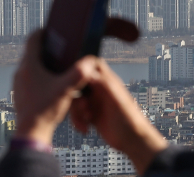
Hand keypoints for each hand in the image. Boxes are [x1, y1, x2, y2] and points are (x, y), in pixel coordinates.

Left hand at [13, 29, 96, 144]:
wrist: (31, 131)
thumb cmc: (47, 110)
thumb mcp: (66, 90)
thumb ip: (79, 74)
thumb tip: (90, 62)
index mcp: (29, 65)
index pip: (33, 38)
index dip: (43, 31)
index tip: (53, 30)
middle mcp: (20, 71)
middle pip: (31, 51)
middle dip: (46, 47)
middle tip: (60, 46)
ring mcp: (18, 82)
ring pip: (29, 64)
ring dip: (42, 61)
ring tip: (58, 63)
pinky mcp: (19, 92)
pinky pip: (28, 76)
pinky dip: (39, 74)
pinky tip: (51, 83)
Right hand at [70, 58, 167, 174]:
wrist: (133, 142)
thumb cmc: (131, 120)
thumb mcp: (117, 100)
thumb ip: (104, 84)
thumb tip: (87, 71)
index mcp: (107, 83)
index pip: (92, 65)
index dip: (82, 68)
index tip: (75, 80)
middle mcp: (100, 91)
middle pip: (78, 84)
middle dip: (75, 96)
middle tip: (83, 107)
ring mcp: (95, 103)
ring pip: (75, 99)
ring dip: (76, 111)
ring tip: (85, 120)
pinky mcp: (91, 115)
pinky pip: (76, 113)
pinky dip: (77, 121)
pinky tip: (85, 128)